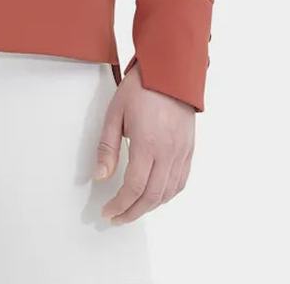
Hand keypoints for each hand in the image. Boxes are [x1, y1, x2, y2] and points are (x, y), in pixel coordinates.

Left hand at [95, 63, 194, 223]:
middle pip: (152, 197)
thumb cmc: (140, 88)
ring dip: (150, 207)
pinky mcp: (189, 150)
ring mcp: (181, 153)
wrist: (170, 72)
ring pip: (168, 193)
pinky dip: (167, 195)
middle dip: (132, 212)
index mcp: (147, 144)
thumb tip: (101, 175)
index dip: (120, 205)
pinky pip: (180, 182)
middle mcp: (168, 153)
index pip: (133, 187)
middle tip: (117, 218)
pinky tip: (155, 195)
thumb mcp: (114, 113)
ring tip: (132, 209)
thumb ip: (107, 148)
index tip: (108, 212)